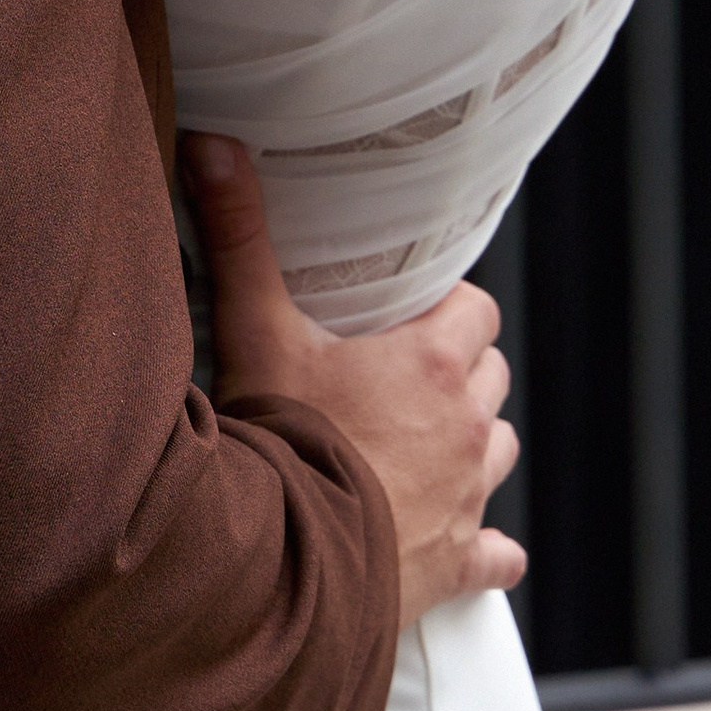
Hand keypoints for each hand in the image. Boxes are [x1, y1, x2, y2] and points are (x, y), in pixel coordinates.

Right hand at [183, 134, 523, 624]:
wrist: (279, 563)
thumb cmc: (277, 442)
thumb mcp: (255, 332)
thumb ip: (238, 237)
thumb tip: (213, 147)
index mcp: (433, 368)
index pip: (477, 312)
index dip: (449, 310)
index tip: (412, 315)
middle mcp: (466, 431)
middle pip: (490, 379)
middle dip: (458, 374)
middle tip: (401, 375)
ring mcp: (467, 500)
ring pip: (498, 452)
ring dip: (469, 445)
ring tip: (420, 445)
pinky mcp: (458, 562)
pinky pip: (496, 553)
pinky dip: (484, 547)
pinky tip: (464, 544)